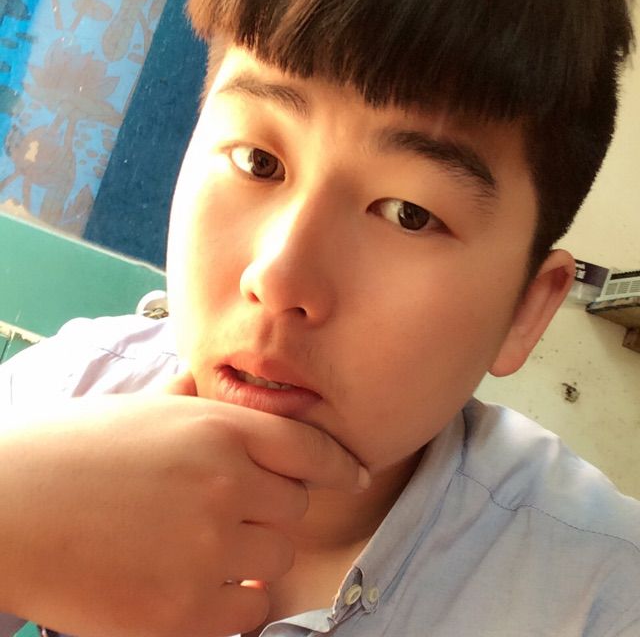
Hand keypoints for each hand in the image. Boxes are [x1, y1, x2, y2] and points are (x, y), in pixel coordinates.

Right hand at [0, 383, 367, 636]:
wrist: (6, 509)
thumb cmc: (72, 452)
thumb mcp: (144, 410)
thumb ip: (193, 401)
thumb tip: (213, 383)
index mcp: (217, 430)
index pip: (309, 447)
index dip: (339, 463)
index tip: (355, 474)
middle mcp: (224, 484)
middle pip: (295, 509)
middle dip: (272, 511)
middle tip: (230, 514)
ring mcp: (207, 551)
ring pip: (275, 561)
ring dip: (253, 559)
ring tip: (202, 550)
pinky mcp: (181, 614)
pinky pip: (246, 612)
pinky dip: (232, 604)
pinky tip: (192, 586)